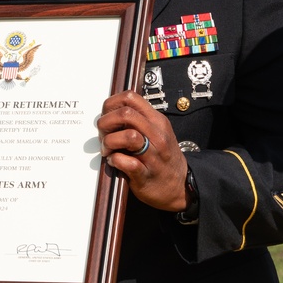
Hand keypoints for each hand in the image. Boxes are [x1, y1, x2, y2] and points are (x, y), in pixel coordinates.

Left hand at [97, 90, 188, 211]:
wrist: (179, 186)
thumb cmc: (161, 157)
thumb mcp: (155, 131)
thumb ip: (137, 120)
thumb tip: (109, 112)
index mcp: (156, 121)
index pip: (130, 97)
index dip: (111, 104)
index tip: (106, 115)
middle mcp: (157, 135)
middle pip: (126, 114)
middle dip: (106, 122)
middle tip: (103, 134)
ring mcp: (153, 155)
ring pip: (128, 136)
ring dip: (109, 141)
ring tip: (107, 149)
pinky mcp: (145, 174)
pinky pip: (126, 162)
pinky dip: (114, 160)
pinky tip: (114, 162)